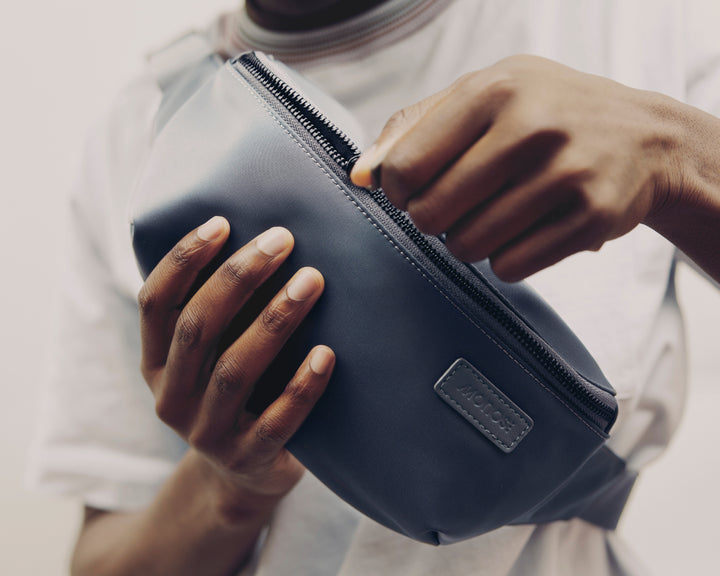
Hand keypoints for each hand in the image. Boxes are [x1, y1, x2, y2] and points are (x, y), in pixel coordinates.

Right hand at [138, 217, 333, 516]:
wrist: (244, 473)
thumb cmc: (235, 394)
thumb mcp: (211, 357)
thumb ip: (221, 312)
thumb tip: (262, 238)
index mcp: (156, 364)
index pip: (155, 303)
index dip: (184, 260)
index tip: (222, 222)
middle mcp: (172, 398)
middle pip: (197, 327)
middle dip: (238, 277)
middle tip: (282, 240)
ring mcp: (207, 433)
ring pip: (235, 370)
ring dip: (275, 320)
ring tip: (312, 280)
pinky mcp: (248, 458)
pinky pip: (277, 421)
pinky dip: (302, 385)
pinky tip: (327, 353)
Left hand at [351, 55, 681, 280]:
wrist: (644, 136)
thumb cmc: (545, 112)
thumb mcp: (483, 94)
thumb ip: (413, 127)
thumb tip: (360, 176)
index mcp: (493, 89)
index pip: (405, 166)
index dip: (398, 192)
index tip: (413, 192)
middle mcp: (532, 127)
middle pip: (431, 214)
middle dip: (431, 220)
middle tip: (453, 207)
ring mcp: (567, 174)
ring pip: (468, 247)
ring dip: (466, 242)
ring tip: (490, 216)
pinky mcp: (592, 219)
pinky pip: (509, 268)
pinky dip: (504, 259)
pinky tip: (522, 231)